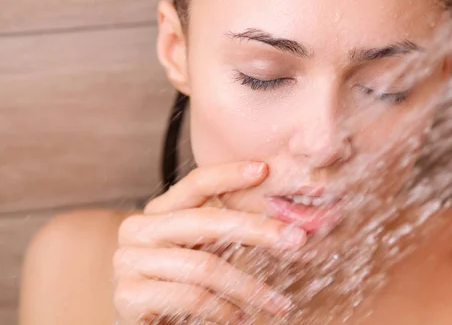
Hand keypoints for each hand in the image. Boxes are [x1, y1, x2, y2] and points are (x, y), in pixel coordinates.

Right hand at [113, 161, 306, 323]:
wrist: (141, 323)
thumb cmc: (177, 286)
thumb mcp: (200, 251)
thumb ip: (225, 233)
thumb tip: (283, 223)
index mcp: (158, 212)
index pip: (195, 184)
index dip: (228, 174)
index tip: (264, 169)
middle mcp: (138, 229)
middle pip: (206, 221)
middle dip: (257, 229)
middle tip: (296, 239)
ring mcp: (128, 261)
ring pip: (204, 266)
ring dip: (249, 287)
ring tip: (277, 304)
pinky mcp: (128, 295)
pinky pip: (191, 297)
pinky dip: (223, 310)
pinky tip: (240, 317)